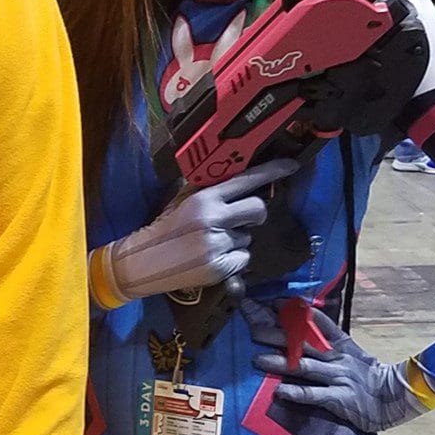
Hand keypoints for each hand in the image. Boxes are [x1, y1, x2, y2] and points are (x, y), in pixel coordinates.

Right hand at [103, 157, 298, 301]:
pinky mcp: (219, 268)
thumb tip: (241, 182)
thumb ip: (210, 192)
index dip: (272, 172)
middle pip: (259, 210)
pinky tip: (212, 258)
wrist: (143, 262)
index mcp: (204, 198)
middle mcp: (213, 219)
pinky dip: (233, 260)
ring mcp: (217, 245)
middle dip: (254, 216)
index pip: (246, 180)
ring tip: (211, 244)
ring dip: (237, 240)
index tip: (292, 166)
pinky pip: (243, 258)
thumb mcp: (183, 201)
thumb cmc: (164, 229)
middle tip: (241, 221)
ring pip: (249, 237)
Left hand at [242, 304, 427, 433]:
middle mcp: (337, 357)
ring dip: (279, 362)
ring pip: (304, 367)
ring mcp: (338, 377)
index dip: (294, 312)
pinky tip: (279, 391)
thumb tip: (304, 322)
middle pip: (302, 342)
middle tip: (253, 329)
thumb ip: (330, 339)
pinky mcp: (339, 399)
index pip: (316, 321)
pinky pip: (314, 395)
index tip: (272, 303)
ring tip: (256, 358)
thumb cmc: (369, 376)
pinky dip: (296, 393)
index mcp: (341, 343)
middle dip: (277, 334)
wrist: (395, 399)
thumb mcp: (352, 351)